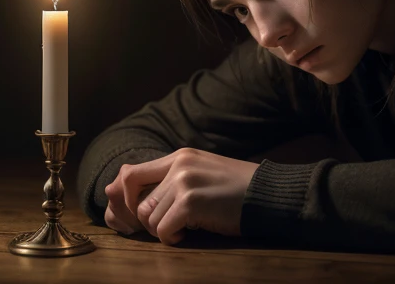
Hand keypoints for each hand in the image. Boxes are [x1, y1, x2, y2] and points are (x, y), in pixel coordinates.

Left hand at [106, 147, 259, 244]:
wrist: (268, 194)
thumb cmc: (238, 190)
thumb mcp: (203, 173)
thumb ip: (175, 179)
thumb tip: (142, 203)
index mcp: (180, 156)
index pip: (131, 174)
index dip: (127, 199)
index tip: (141, 215)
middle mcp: (178, 165)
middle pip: (137, 200)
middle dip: (148, 221)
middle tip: (168, 227)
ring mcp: (183, 182)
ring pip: (148, 217)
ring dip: (161, 230)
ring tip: (182, 230)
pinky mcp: (191, 202)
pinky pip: (163, 229)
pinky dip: (171, 238)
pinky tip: (187, 235)